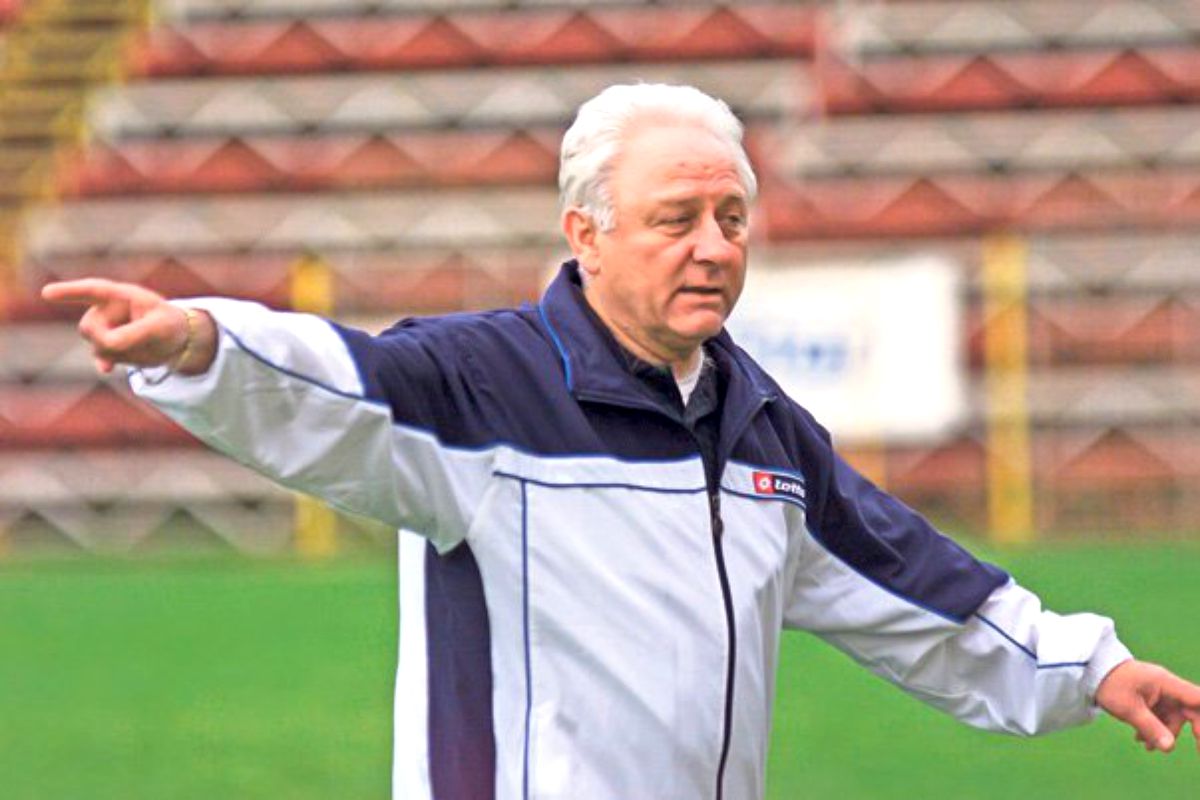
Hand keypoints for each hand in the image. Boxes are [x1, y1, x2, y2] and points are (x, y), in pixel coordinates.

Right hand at [41, 278, 216, 374]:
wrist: (175, 340)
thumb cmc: (169, 324)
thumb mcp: (160, 327)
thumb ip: (134, 334)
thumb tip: (105, 346)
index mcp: (122, 295)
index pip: (92, 291)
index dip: (69, 292)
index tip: (47, 294)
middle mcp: (107, 310)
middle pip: (89, 327)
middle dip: (106, 339)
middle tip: (138, 340)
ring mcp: (104, 328)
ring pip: (97, 344)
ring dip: (119, 351)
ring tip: (145, 342)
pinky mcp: (106, 345)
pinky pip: (100, 356)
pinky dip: (105, 362)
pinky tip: (106, 369)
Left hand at [1095, 659, 1199, 753]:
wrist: (1090, 671)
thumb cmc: (1110, 684)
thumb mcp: (1128, 709)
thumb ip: (1150, 728)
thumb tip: (1169, 748)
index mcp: (1166, 683)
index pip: (1197, 700)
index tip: (1198, 735)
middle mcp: (1167, 687)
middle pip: (1190, 710)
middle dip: (1194, 731)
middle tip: (1193, 750)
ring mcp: (1159, 693)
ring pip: (1173, 717)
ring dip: (1164, 733)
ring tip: (1145, 744)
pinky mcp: (1150, 698)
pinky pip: (1160, 716)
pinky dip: (1154, 728)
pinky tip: (1140, 740)